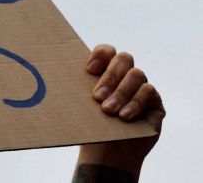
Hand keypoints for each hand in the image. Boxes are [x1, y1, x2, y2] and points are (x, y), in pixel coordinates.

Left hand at [75, 44, 164, 179]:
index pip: (107, 51)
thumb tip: (48, 75)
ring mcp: (142, 87)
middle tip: (97, 97)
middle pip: (124, 58)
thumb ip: (75, 89)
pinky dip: (135, 103)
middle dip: (110, 76)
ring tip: (108, 111)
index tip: (88, 70)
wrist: (107, 154)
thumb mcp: (80, 106)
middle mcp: (125, 75)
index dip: (100, 55)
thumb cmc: (90, 126)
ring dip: (121, 92)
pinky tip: (124, 117)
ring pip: (137, 74)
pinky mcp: (155, 103)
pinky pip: (149, 92)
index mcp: (106, 71)